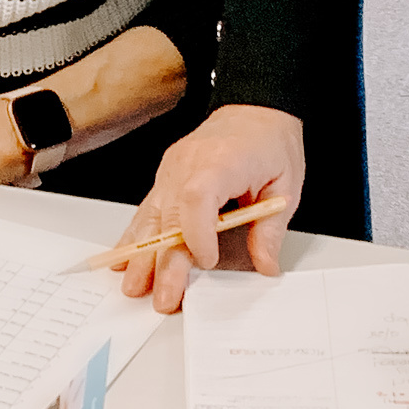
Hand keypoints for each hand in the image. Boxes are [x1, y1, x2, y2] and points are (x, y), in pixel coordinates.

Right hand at [116, 105, 302, 311]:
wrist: (255, 109)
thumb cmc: (270, 142)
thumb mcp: (285, 184)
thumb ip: (270, 228)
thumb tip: (265, 265)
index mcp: (222, 160)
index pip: (197, 195)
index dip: (197, 233)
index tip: (207, 261)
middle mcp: (189, 163)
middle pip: (170, 215)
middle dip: (164, 261)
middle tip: (165, 298)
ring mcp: (172, 169)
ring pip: (152, 215)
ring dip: (142, 255)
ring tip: (135, 288)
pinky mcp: (166, 176)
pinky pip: (148, 208)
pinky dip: (135, 235)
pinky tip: (123, 258)